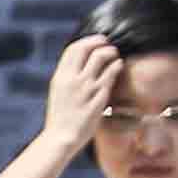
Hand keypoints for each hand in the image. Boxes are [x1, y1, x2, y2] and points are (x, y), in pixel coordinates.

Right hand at [38, 30, 121, 157]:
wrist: (61, 137)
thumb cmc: (61, 117)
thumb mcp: (58, 93)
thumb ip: (68, 78)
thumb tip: (80, 64)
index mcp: (60, 77)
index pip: (73, 49)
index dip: (87, 41)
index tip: (96, 41)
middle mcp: (72, 79)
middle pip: (87, 48)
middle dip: (100, 42)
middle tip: (108, 44)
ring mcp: (86, 87)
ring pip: (101, 57)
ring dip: (111, 52)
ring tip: (115, 56)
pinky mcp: (99, 95)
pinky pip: (111, 73)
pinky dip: (116, 65)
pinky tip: (118, 66)